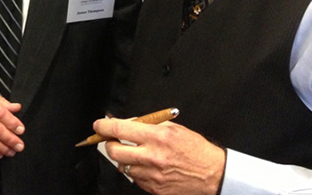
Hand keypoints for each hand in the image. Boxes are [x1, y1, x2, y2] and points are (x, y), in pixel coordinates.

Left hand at [93, 117, 225, 194]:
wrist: (213, 174)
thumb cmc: (194, 148)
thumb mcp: (173, 128)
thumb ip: (148, 125)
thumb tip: (126, 123)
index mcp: (157, 137)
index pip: (120, 129)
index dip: (104, 126)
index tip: (98, 125)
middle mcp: (152, 156)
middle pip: (114, 151)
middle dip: (109, 144)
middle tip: (114, 141)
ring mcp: (152, 175)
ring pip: (123, 166)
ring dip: (125, 159)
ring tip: (139, 154)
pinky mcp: (155, 189)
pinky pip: (135, 179)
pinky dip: (137, 171)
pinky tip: (148, 166)